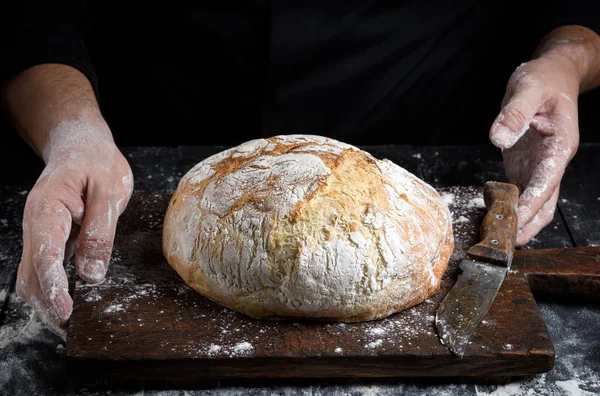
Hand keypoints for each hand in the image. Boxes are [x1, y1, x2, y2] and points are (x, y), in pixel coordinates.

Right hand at [16, 114, 132, 337]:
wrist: (81, 144)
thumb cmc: (95, 161)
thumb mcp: (108, 191)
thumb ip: (100, 231)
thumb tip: (91, 274)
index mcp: (47, 209)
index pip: (45, 256)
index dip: (54, 287)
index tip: (67, 312)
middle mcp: (36, 224)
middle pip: (31, 273)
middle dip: (47, 302)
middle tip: (72, 326)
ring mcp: (39, 233)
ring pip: (31, 275)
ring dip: (46, 300)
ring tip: (70, 322)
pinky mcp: (48, 238)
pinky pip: (42, 268)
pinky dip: (51, 288)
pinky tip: (68, 302)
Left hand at [489, 55, 578, 245]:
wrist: (553, 75)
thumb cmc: (545, 79)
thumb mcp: (528, 87)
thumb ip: (514, 112)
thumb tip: (499, 137)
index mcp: (560, 145)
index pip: (548, 181)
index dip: (532, 203)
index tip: (515, 221)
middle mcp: (553, 161)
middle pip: (546, 203)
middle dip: (528, 225)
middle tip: (504, 244)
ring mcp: (541, 166)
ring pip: (536, 203)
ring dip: (520, 222)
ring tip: (497, 240)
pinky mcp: (527, 165)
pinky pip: (522, 192)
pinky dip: (511, 208)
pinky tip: (494, 218)